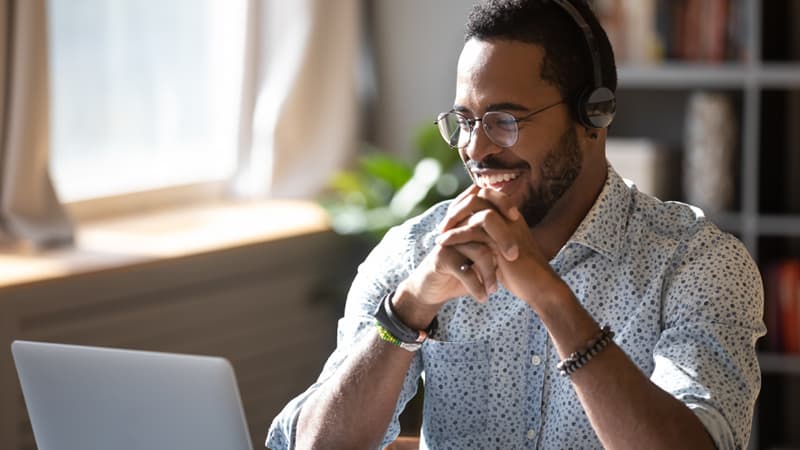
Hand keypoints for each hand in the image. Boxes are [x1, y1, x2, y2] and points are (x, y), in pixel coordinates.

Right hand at [391, 186, 520, 327]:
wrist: (434, 288)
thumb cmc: (463, 271)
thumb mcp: (482, 257)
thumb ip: (497, 245)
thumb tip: (527, 239)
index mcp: (468, 222)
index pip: (486, 200)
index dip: (502, 202)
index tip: (517, 217)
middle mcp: (458, 228)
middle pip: (485, 222)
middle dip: (504, 240)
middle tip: (513, 258)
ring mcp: (449, 242)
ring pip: (479, 251)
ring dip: (490, 273)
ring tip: (495, 290)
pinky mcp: (441, 258)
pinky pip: (465, 270)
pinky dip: (477, 286)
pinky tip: (483, 297)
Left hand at [435, 187, 558, 305]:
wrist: (538, 288)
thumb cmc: (520, 273)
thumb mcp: (501, 251)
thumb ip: (488, 239)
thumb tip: (469, 233)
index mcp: (511, 215)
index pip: (485, 194)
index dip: (465, 202)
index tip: (451, 218)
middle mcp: (510, 216)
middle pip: (479, 194)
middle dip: (458, 206)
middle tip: (444, 224)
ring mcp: (507, 225)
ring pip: (475, 207)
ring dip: (454, 218)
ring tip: (440, 233)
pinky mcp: (502, 240)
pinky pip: (473, 229)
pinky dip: (455, 234)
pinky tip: (443, 243)